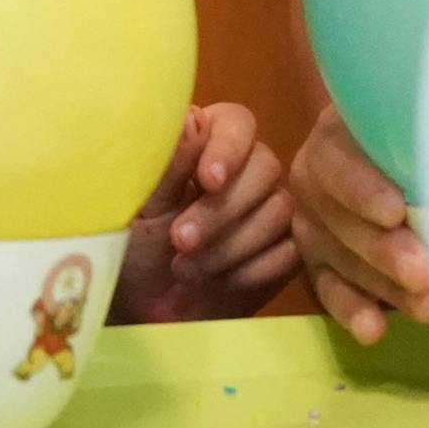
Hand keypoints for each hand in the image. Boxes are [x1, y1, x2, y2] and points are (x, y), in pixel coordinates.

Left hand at [110, 103, 299, 323]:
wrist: (150, 309)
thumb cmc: (138, 246)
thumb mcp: (143, 206)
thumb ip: (169, 163)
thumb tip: (192, 119)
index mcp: (206, 142)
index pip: (237, 122)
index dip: (228, 149)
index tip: (208, 181)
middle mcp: (246, 167)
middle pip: (265, 166)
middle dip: (222, 210)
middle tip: (181, 240)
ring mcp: (271, 207)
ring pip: (279, 209)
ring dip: (230, 245)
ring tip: (186, 269)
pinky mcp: (286, 247)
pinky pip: (290, 249)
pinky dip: (252, 270)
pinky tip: (220, 282)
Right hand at [287, 103, 428, 343]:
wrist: (401, 161)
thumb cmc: (420, 139)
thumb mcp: (418, 128)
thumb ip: (427, 141)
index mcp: (335, 134)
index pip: (338, 160)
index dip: (363, 188)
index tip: (395, 212)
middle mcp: (313, 177)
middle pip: (340, 216)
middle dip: (383, 248)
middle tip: (423, 272)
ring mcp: (312, 223)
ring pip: (340, 258)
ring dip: (383, 286)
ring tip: (426, 307)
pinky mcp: (316, 262)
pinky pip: (327, 288)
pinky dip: (351, 309)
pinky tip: (373, 330)